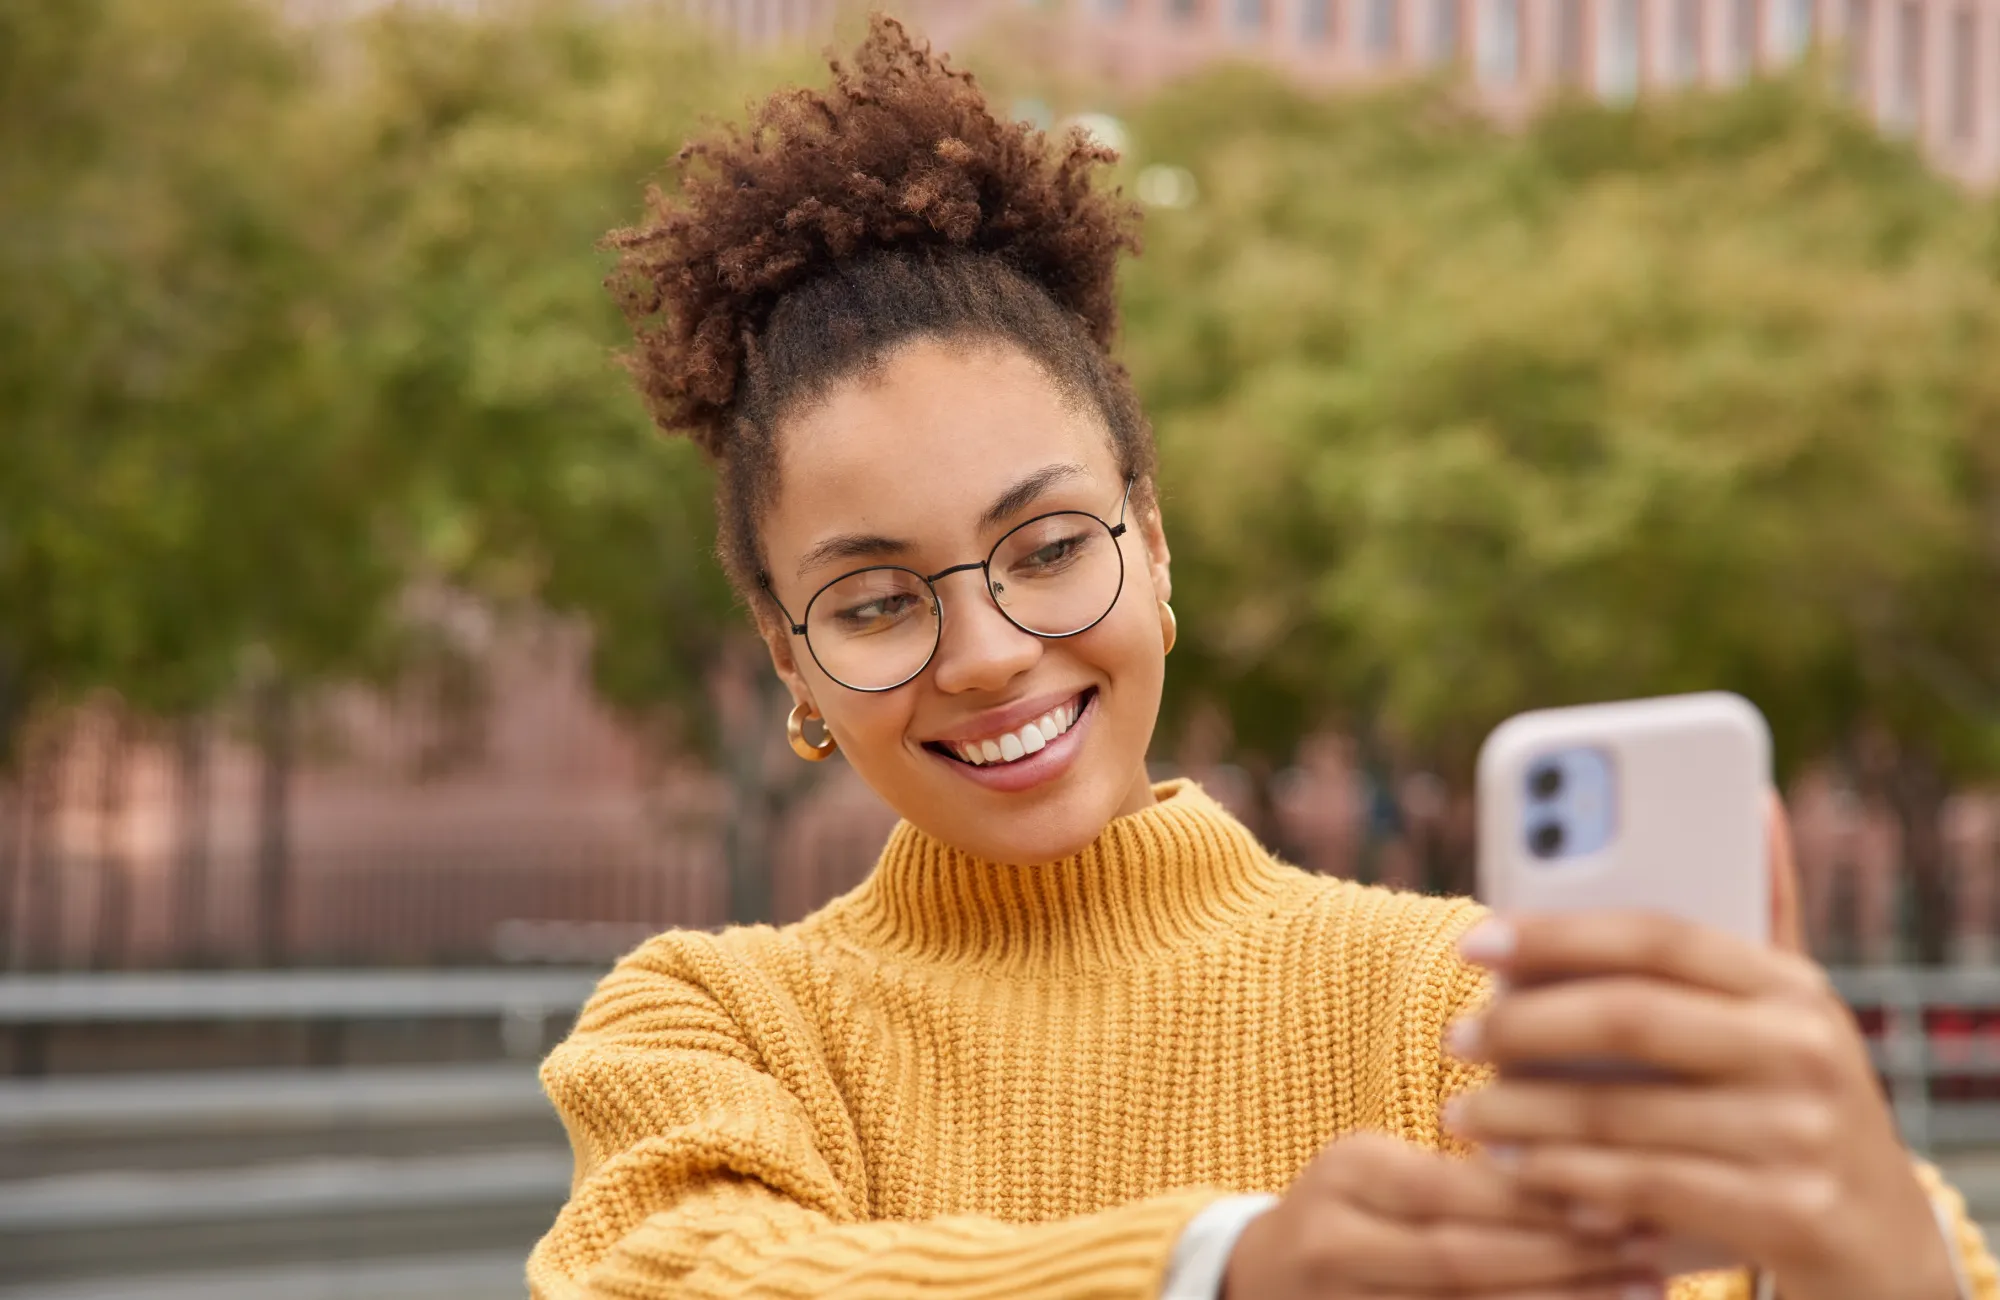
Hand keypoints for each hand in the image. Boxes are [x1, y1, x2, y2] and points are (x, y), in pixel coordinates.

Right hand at [1221, 1131, 1660, 1299]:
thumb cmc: (1349, 1210)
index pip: (1451, 1190)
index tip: (1620, 1196)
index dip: (1536, 1200)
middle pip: (1459, 1258)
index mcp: (1348, 1175)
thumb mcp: (1380, 1166)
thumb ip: (1458, 1173)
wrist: (1258, 1278)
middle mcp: (1334, 1243)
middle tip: (1648, 1249)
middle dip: (1563, 1256)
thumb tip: (1585, 1159)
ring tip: (1643, 1288)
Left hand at [1441, 802, 1958, 1299]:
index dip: (1556, 931)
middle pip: (1630, 1017)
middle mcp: (1806, 1051)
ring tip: (1465, 1112)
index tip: (1472, 940)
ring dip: (1525, 1114)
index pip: (1658, 935)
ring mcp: (1803, 1135)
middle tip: (1455, 1037)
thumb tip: (1750, 795)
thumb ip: (1758, 913)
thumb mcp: (1786, 1015)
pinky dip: (1568, 1181)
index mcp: (1792, 985)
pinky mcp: (1792, 1215)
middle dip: (1524, 1024)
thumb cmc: (1799, 1106)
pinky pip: (1645, 1189)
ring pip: (1623, 1114)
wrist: (1885, 1247)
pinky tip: (1519, 1172)